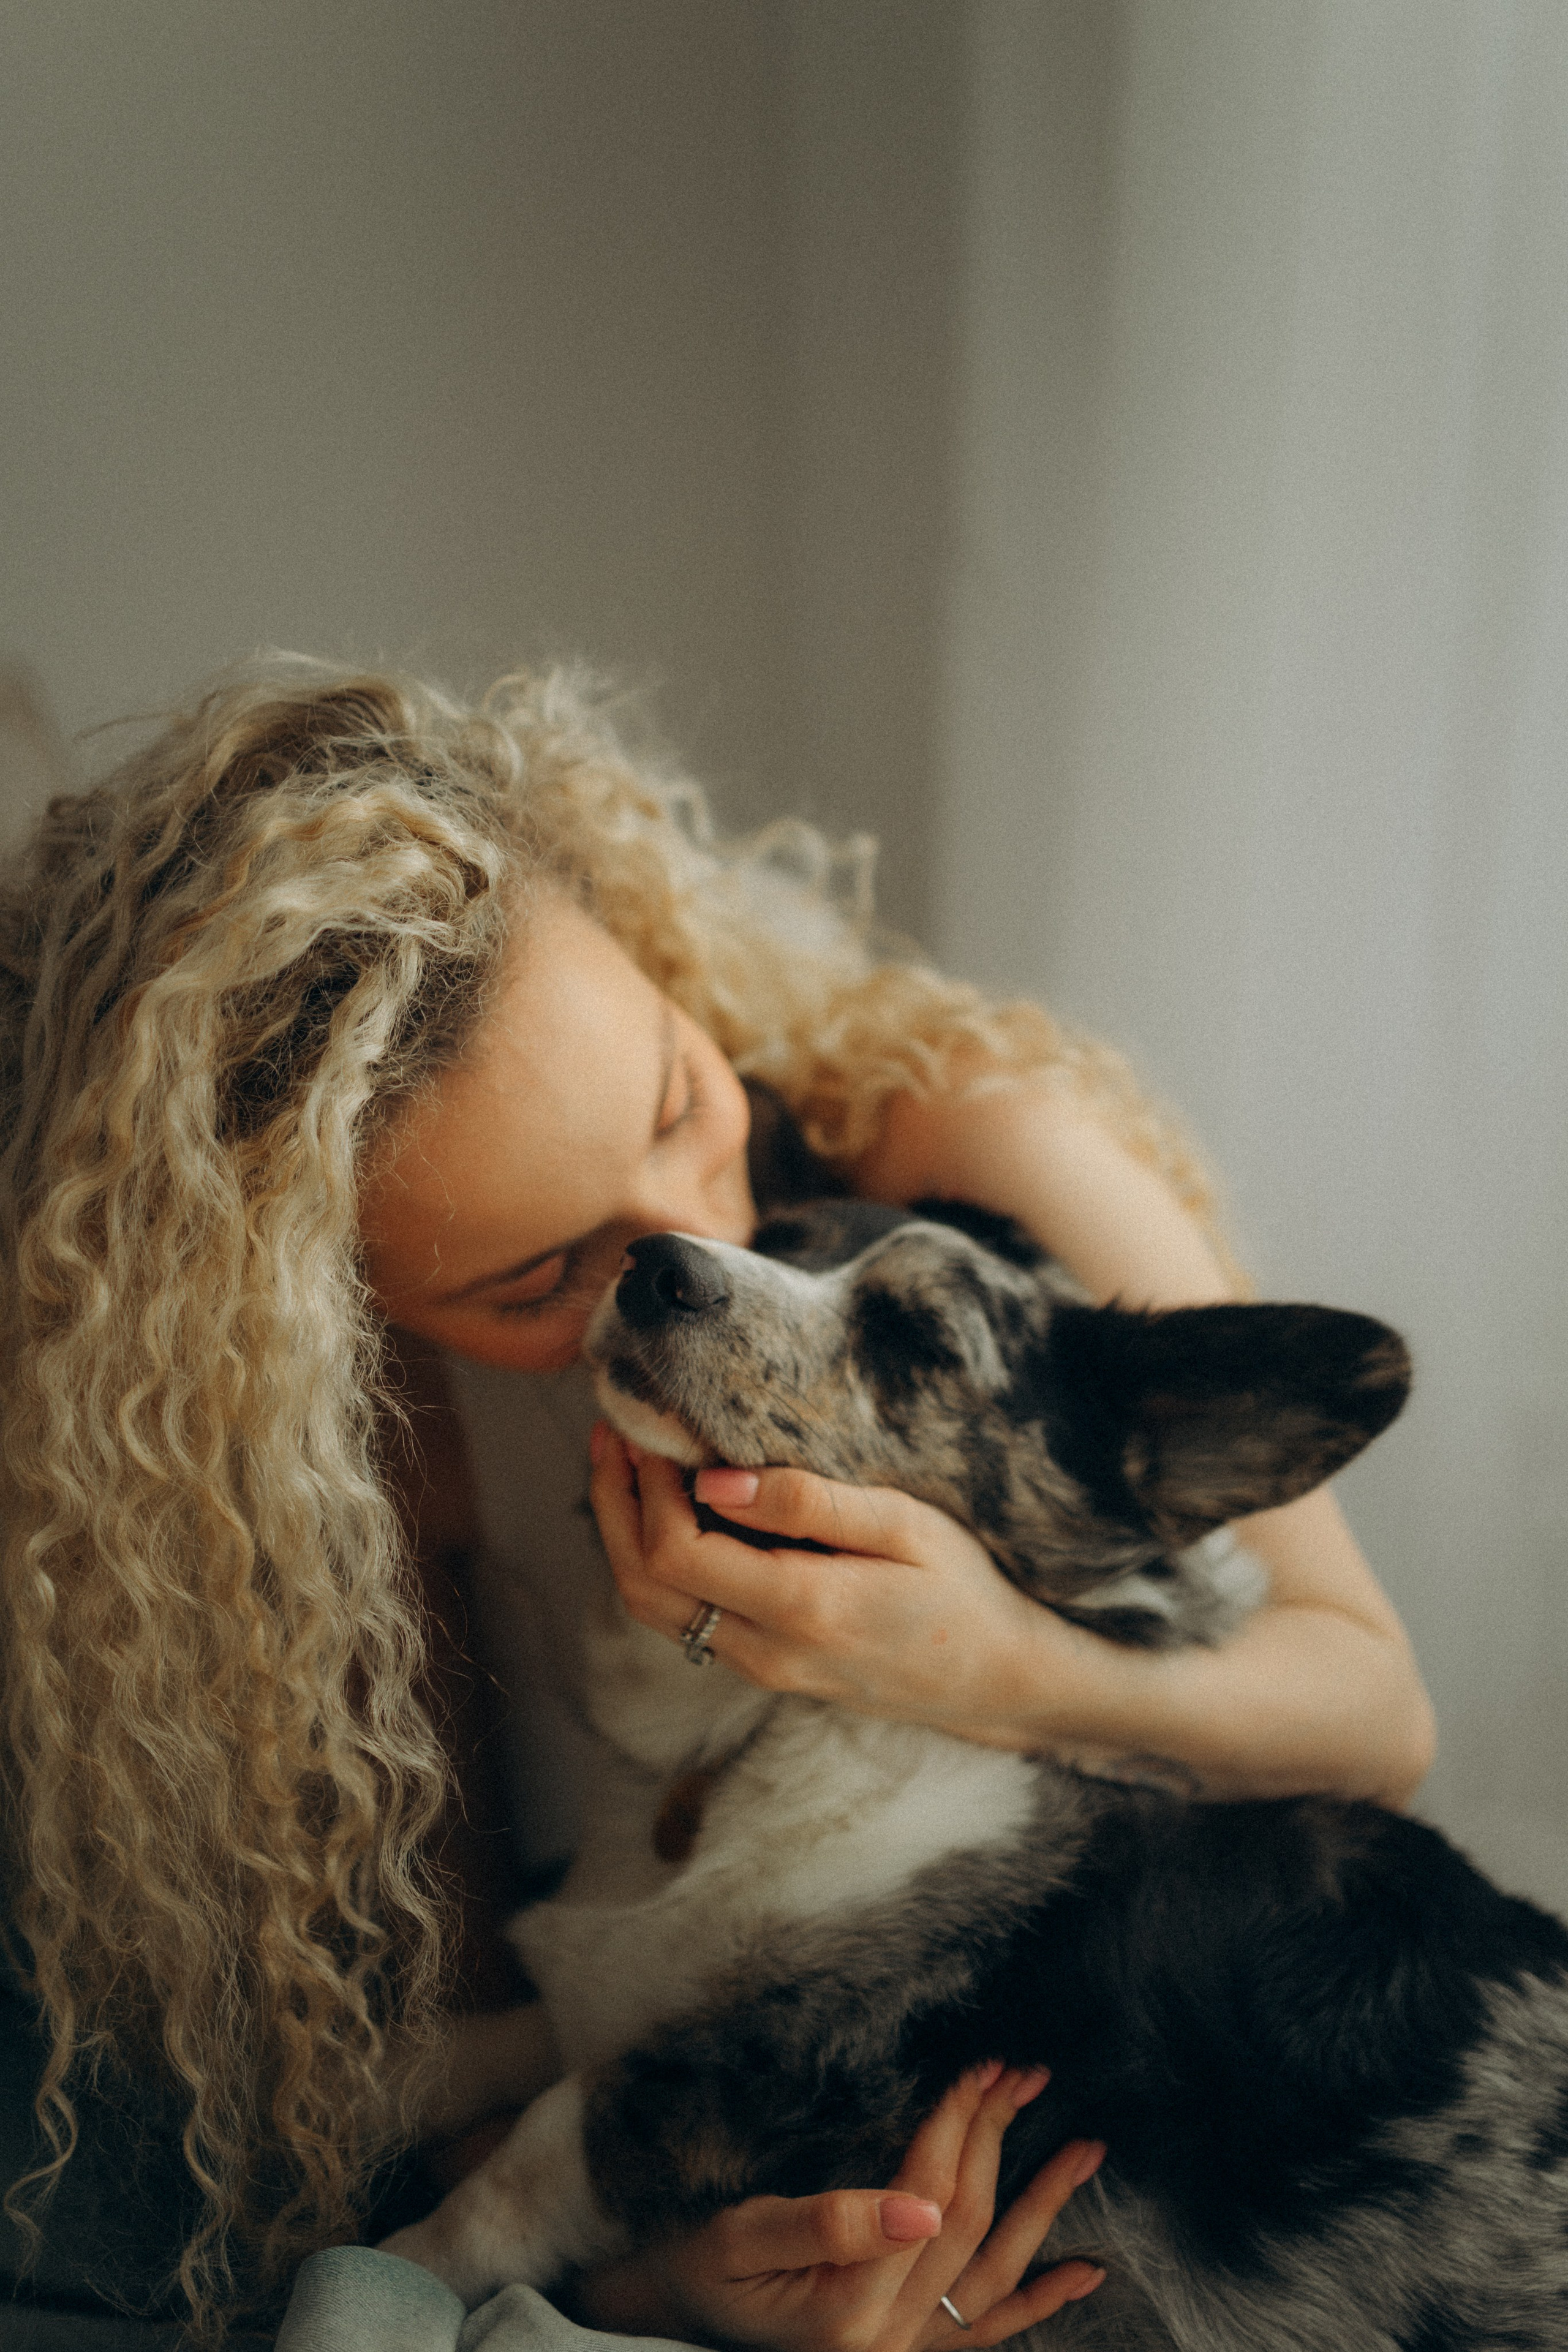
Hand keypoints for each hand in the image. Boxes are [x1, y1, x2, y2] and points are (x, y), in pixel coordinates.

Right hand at [575, 2062, 1104, 2351]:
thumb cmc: (696, 2267)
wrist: (669, 2316)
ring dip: (1043, 2207)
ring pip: (993, 2272)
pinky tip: (1087, 2271)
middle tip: (1027, 2073)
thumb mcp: (744, 2234)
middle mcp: (890, 2342)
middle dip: (996, 2139)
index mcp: (851, 2308)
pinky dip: (1040, 2301)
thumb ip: (831, 2221)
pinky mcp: (906, 2351)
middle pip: (965, 2222)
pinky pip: (988, 2330)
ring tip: (1087, 2148)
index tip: (982, 2064)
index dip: (956, 2123)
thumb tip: (921, 2203)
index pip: (926, 2194)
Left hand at [588, 1425, 1100, 1751]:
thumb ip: (806, 1503)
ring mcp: (761, 1669)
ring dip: (627, 1535)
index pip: (677, 1553)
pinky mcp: (765, 1668)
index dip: (645, 1487)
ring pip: (656, 1610)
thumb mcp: (904, 1527)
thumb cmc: (962, 1592)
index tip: (651, 1427)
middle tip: (613, 1434)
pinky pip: (686, 1618)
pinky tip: (672, 1509)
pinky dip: (660, 1561)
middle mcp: (765, 1652)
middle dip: (614, 1506)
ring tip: (628, 1464)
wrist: (996, 1680)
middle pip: (644, 1587)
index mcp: (799, 1609)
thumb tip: (714, 1482)